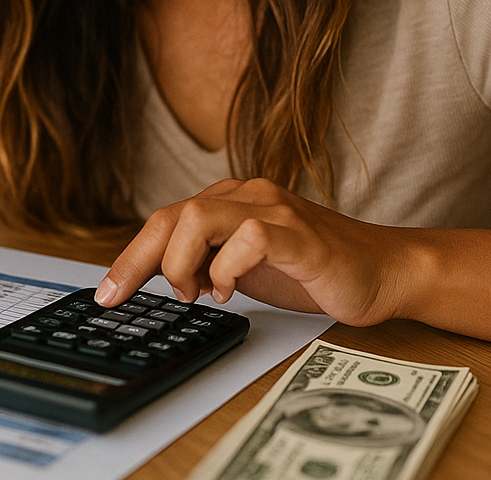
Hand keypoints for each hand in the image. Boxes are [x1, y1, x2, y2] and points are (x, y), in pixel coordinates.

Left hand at [95, 178, 416, 325]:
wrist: (381, 272)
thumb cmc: (313, 270)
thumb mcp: (246, 268)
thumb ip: (207, 264)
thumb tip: (160, 279)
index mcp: (233, 201)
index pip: (168, 219)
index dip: (132, 255)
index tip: (109, 292)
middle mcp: (249, 196)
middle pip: (174, 214)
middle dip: (138, 258)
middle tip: (122, 295)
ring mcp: (275, 211)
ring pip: (200, 215)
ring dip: (182, 261)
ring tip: (194, 293)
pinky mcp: (300, 236)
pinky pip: (249, 236)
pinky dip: (228, 267)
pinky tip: (231, 290)